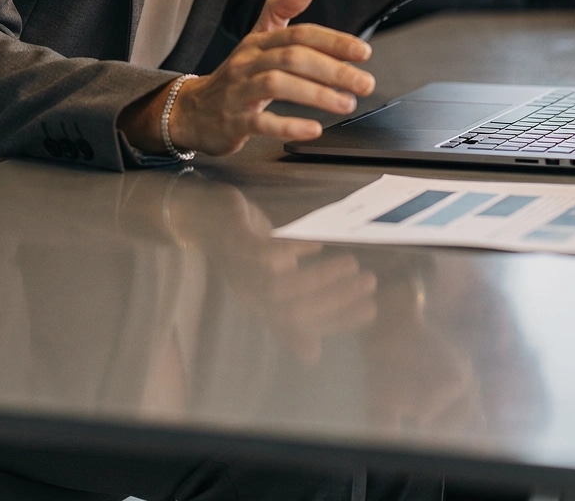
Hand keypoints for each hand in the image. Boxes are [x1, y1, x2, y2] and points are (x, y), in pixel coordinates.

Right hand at [165, 0, 374, 154]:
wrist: (194, 111)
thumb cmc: (236, 75)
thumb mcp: (256, 39)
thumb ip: (282, 10)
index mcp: (258, 42)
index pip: (299, 34)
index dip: (333, 41)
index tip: (363, 52)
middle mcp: (248, 62)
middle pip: (292, 57)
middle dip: (333, 69)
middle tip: (364, 83)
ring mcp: (239, 91)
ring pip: (277, 84)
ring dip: (316, 94)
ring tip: (346, 103)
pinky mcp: (233, 121)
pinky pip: (261, 122)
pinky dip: (288, 125)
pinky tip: (313, 129)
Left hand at [167, 184, 377, 362]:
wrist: (203, 218)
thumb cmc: (242, 251)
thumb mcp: (270, 282)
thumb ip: (290, 315)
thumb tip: (312, 356)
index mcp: (263, 307)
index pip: (304, 325)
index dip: (338, 320)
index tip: (371, 309)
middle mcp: (252, 295)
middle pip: (295, 310)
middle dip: (335, 300)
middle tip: (368, 282)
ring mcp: (242, 270)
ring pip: (282, 287)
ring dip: (319, 277)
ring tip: (351, 262)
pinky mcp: (236, 243)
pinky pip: (262, 254)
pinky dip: (291, 250)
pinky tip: (315, 242)